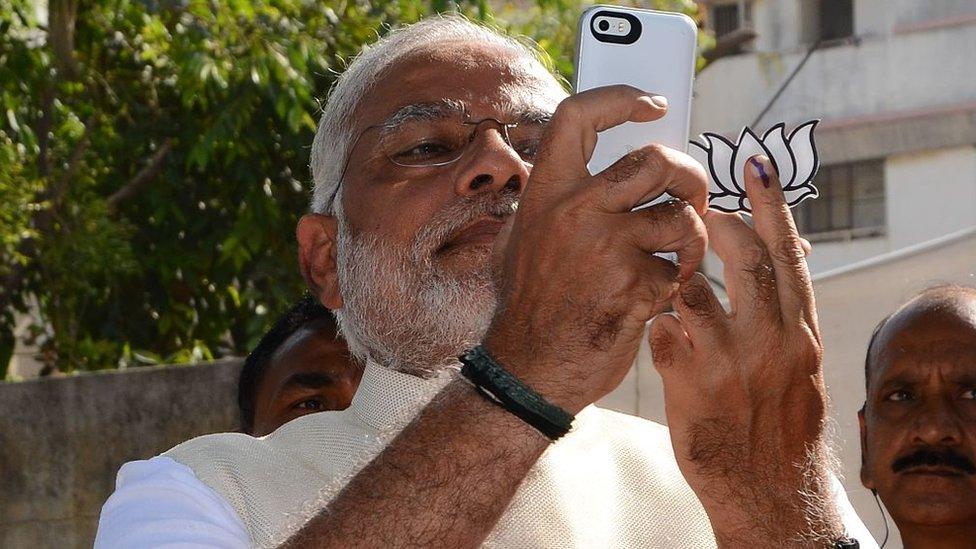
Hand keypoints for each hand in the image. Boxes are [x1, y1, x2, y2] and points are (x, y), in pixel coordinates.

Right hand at [484, 85, 708, 413]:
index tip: (653, 104)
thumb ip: (554, 201)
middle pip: (656, 160)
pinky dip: (678, 283)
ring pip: (682, 218)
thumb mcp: (521, 239)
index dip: (621, 99)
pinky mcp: (637, 287)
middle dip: (688, 175)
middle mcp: (577, 211)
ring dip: (692, 237)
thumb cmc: (529, 304)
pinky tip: (658, 296)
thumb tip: (598, 170)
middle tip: (691, 193)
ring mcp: (608, 249)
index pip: (579, 116)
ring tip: (680, 254)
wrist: (530, 368)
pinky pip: (681, 269)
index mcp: (547, 193)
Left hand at [650, 155, 842, 545]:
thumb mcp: (798, 365)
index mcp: (800, 329)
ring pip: (694, 289)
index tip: (754, 163)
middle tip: (697, 208)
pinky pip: (662, 333)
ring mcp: (730, 362)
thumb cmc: (779, 421)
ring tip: (668, 268)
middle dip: (718, 224)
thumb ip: (781, 314)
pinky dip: (655, 322)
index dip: (771, 206)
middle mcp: (772, 340)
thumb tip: (773, 261)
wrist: (770, 491)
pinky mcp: (691, 386)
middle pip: (746, 259)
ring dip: (676, 272)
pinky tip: (654, 328)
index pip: (788, 254)